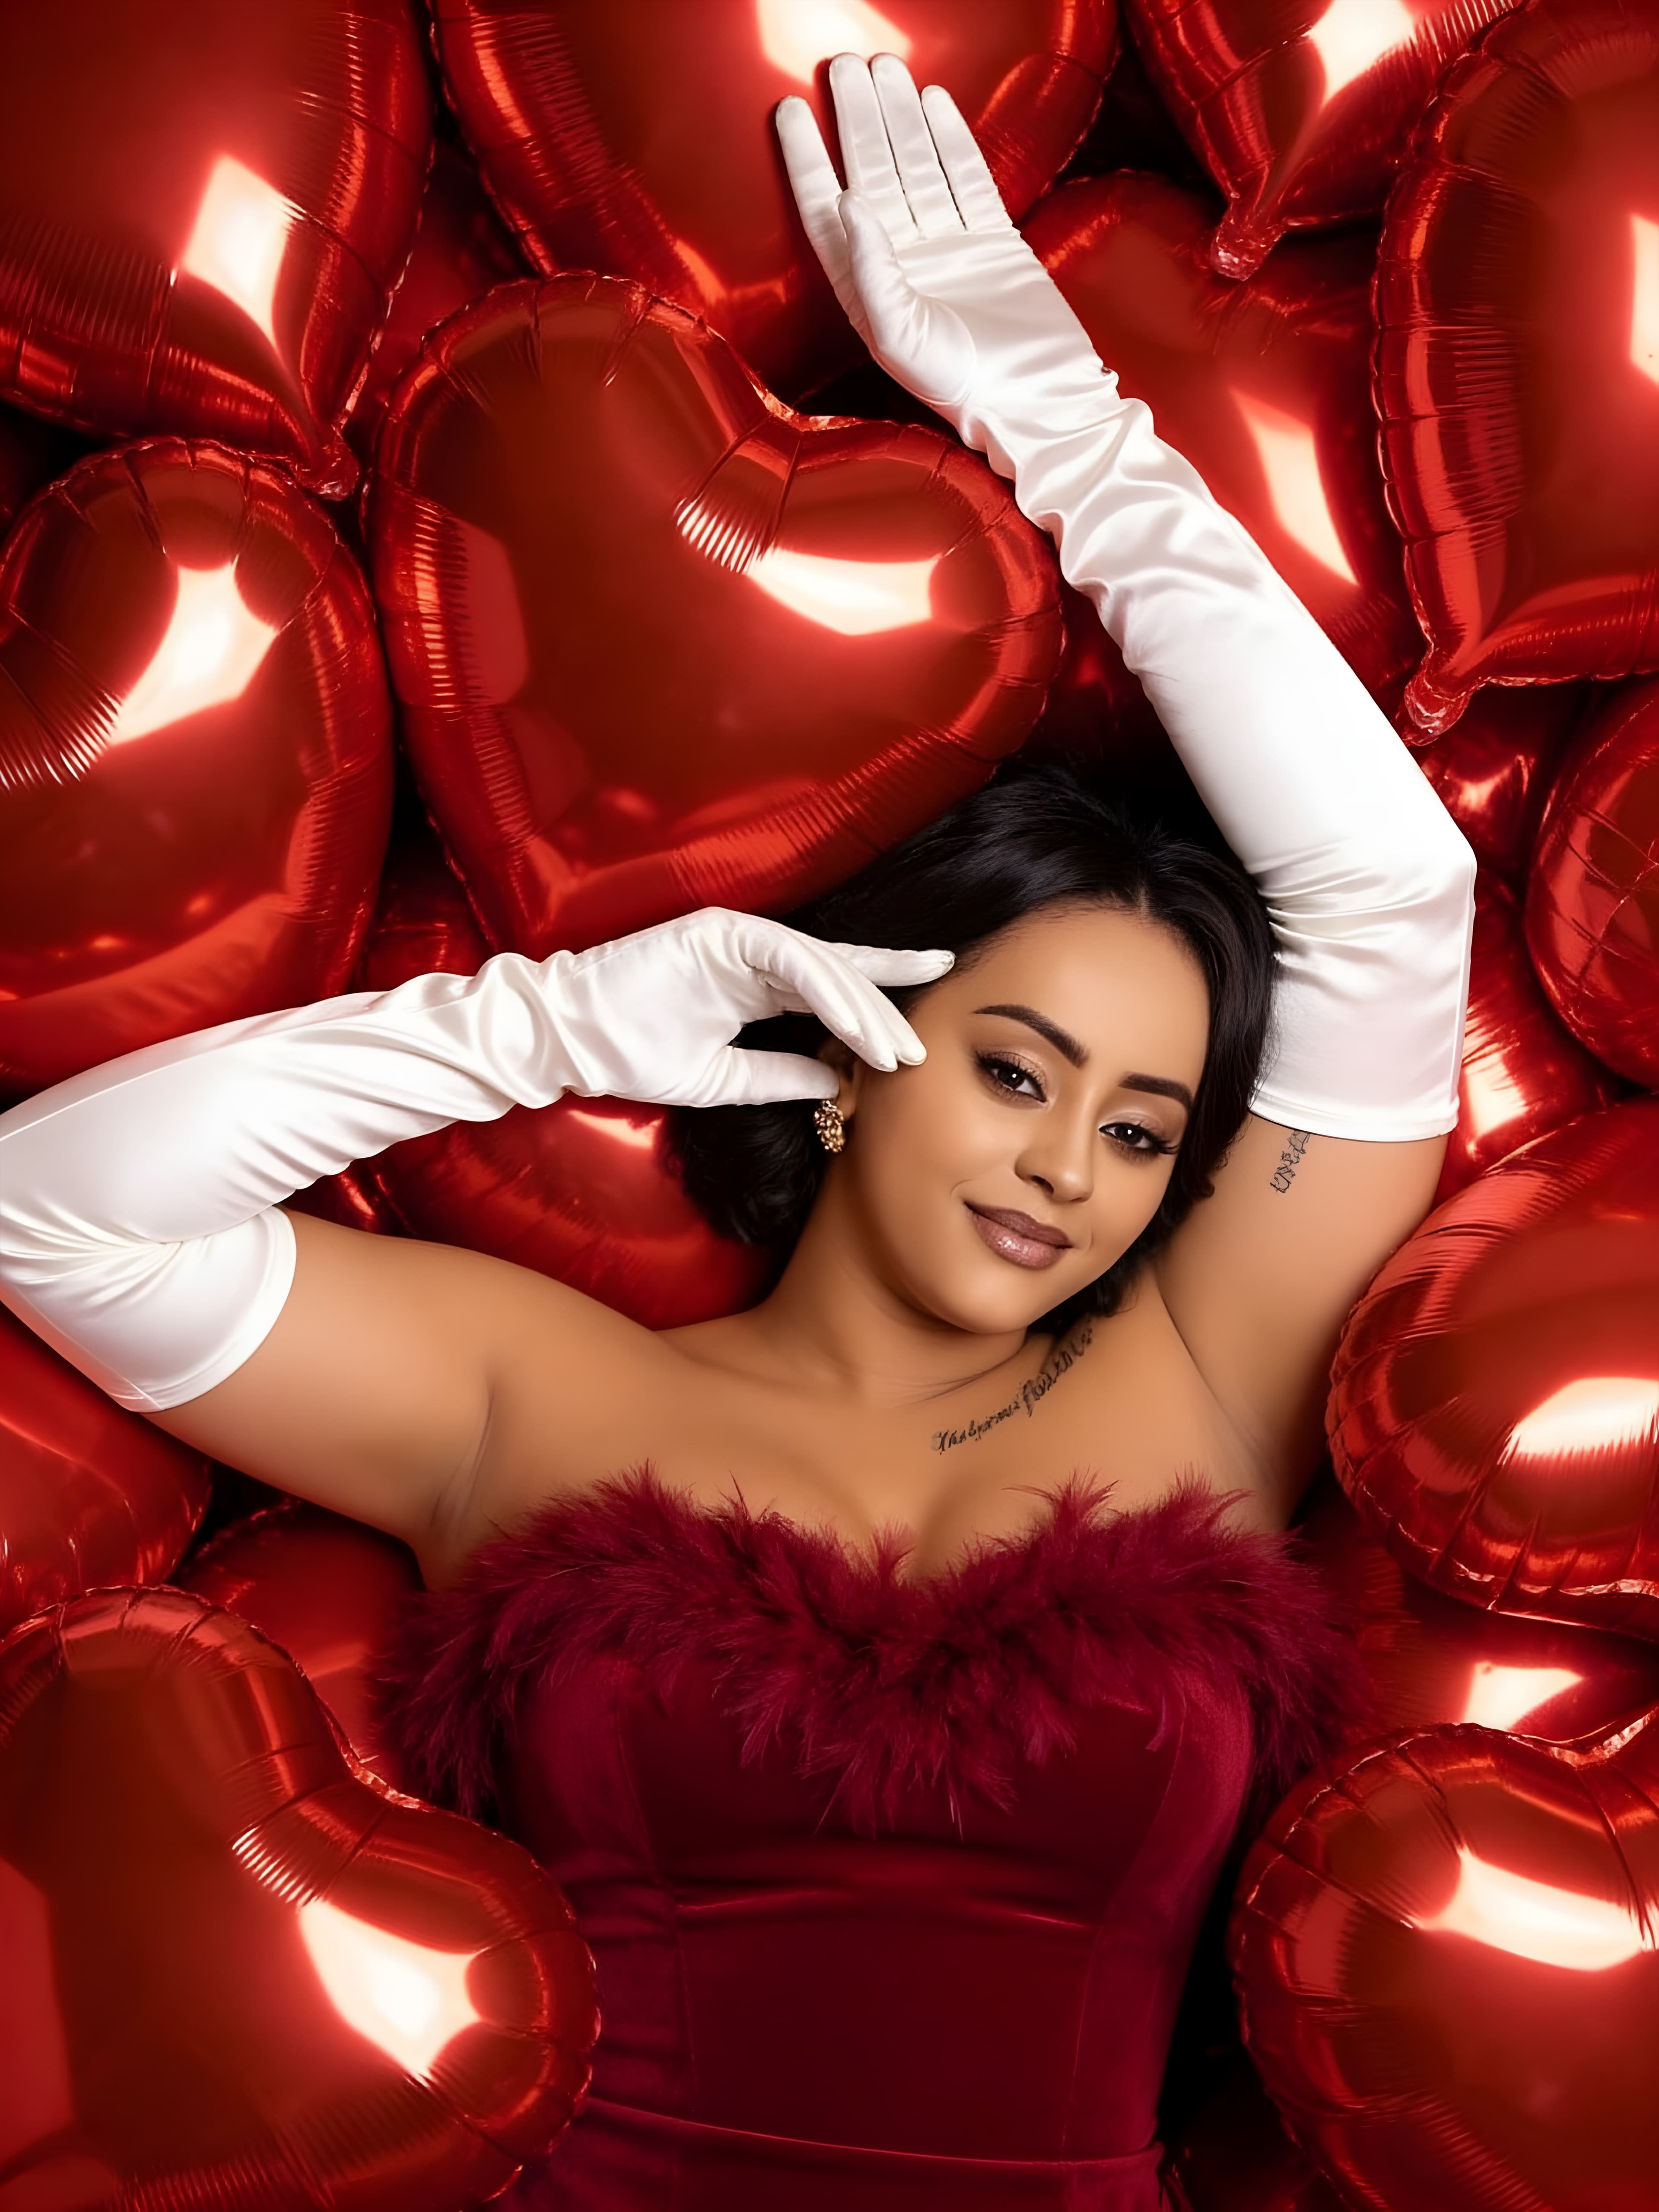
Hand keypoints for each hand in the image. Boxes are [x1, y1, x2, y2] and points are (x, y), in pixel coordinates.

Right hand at [545, 906, 952, 1109]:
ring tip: (895, 1047)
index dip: (877, 1010)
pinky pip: (789, 955)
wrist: (568, 1042)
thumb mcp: (721, 1079)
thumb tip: (835, 1082)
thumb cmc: (631, 1055)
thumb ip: (778, 1075)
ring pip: (823, 964)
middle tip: (922, 1049)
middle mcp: (754, 957)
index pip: (830, 994)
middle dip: (884, 1011)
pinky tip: (852, 1019)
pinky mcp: (720, 932)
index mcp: (756, 987)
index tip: (918, 1042)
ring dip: (862, 1006)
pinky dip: (825, 986)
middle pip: (839, 975)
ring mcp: (738, 939)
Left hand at [775, 54, 1109, 448]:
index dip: (806, 161)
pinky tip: (933, 100)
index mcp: (867, 291)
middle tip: (843, 65)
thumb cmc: (962, 385)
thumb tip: (846, 200)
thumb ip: (870, 272)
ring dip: (899, 118)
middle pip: (870, 175)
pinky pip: (965, 179)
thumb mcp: (900, 337)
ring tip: (884, 68)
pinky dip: (950, 139)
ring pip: (916, 168)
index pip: (825, 213)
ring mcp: (946, 248)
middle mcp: (901, 264)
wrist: (1038, 398)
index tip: (789, 109)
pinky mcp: (992, 240)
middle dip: (855, 120)